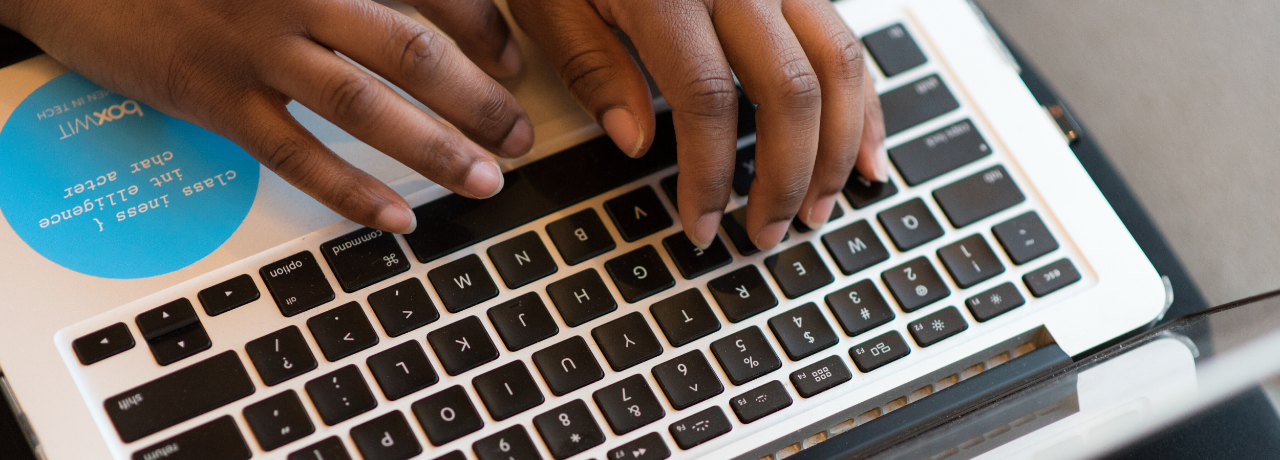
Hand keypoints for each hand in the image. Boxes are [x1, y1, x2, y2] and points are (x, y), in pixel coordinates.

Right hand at [0, 0, 533, 233]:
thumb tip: (433, 21)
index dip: (486, 31)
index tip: (514, 65)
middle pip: (413, 50)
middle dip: (480, 101)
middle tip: (519, 137)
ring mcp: (255, 45)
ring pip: (366, 105)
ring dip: (435, 149)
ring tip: (484, 181)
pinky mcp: (215, 96)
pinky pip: (298, 155)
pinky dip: (353, 191)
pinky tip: (398, 219)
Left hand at [509, 0, 886, 249]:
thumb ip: (593, 67)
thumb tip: (638, 142)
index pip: (707, 100)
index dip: (708, 175)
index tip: (699, 224)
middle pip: (790, 90)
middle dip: (786, 176)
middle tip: (766, 233)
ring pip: (838, 63)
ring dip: (836, 147)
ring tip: (817, 209)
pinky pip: (846, 39)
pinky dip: (862, 100)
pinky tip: (862, 152)